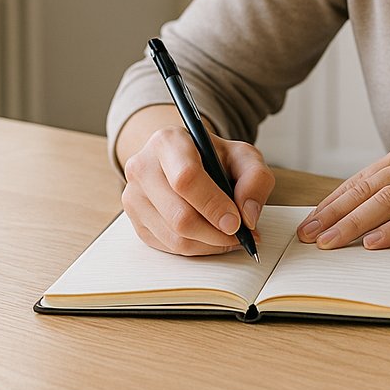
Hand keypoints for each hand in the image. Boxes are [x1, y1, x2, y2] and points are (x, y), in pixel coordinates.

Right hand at [121, 125, 275, 255]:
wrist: (186, 158)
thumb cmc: (214, 157)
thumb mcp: (243, 156)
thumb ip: (255, 178)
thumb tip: (248, 215)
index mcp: (168, 141)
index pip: (186, 179)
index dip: (213, 205)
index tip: (236, 222)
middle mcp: (142, 167)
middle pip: (178, 215)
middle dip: (215, 232)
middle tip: (239, 234)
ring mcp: (134, 196)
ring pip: (173, 237)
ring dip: (208, 244)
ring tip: (230, 236)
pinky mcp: (135, 221)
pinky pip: (167, 247)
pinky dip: (196, 248)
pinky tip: (212, 237)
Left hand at [296, 137, 389, 249]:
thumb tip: (354, 219)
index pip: (362, 177)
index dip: (334, 200)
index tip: (311, 219)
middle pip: (368, 187)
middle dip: (334, 212)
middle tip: (309, 234)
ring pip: (387, 199)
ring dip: (353, 222)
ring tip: (330, 241)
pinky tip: (372, 241)